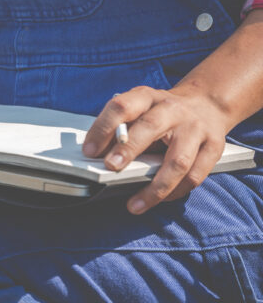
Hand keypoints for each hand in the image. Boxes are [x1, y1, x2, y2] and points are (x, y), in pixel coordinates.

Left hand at [82, 85, 234, 213]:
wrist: (206, 105)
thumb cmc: (161, 113)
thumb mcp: (138, 110)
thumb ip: (120, 129)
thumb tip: (96, 157)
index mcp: (147, 98)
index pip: (122, 107)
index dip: (103, 128)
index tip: (89, 151)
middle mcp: (173, 110)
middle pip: (150, 127)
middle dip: (129, 148)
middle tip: (111, 167)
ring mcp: (196, 129)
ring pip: (178, 161)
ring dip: (155, 186)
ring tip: (134, 204)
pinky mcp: (213, 148)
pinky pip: (194, 176)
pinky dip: (174, 192)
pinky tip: (158, 200)